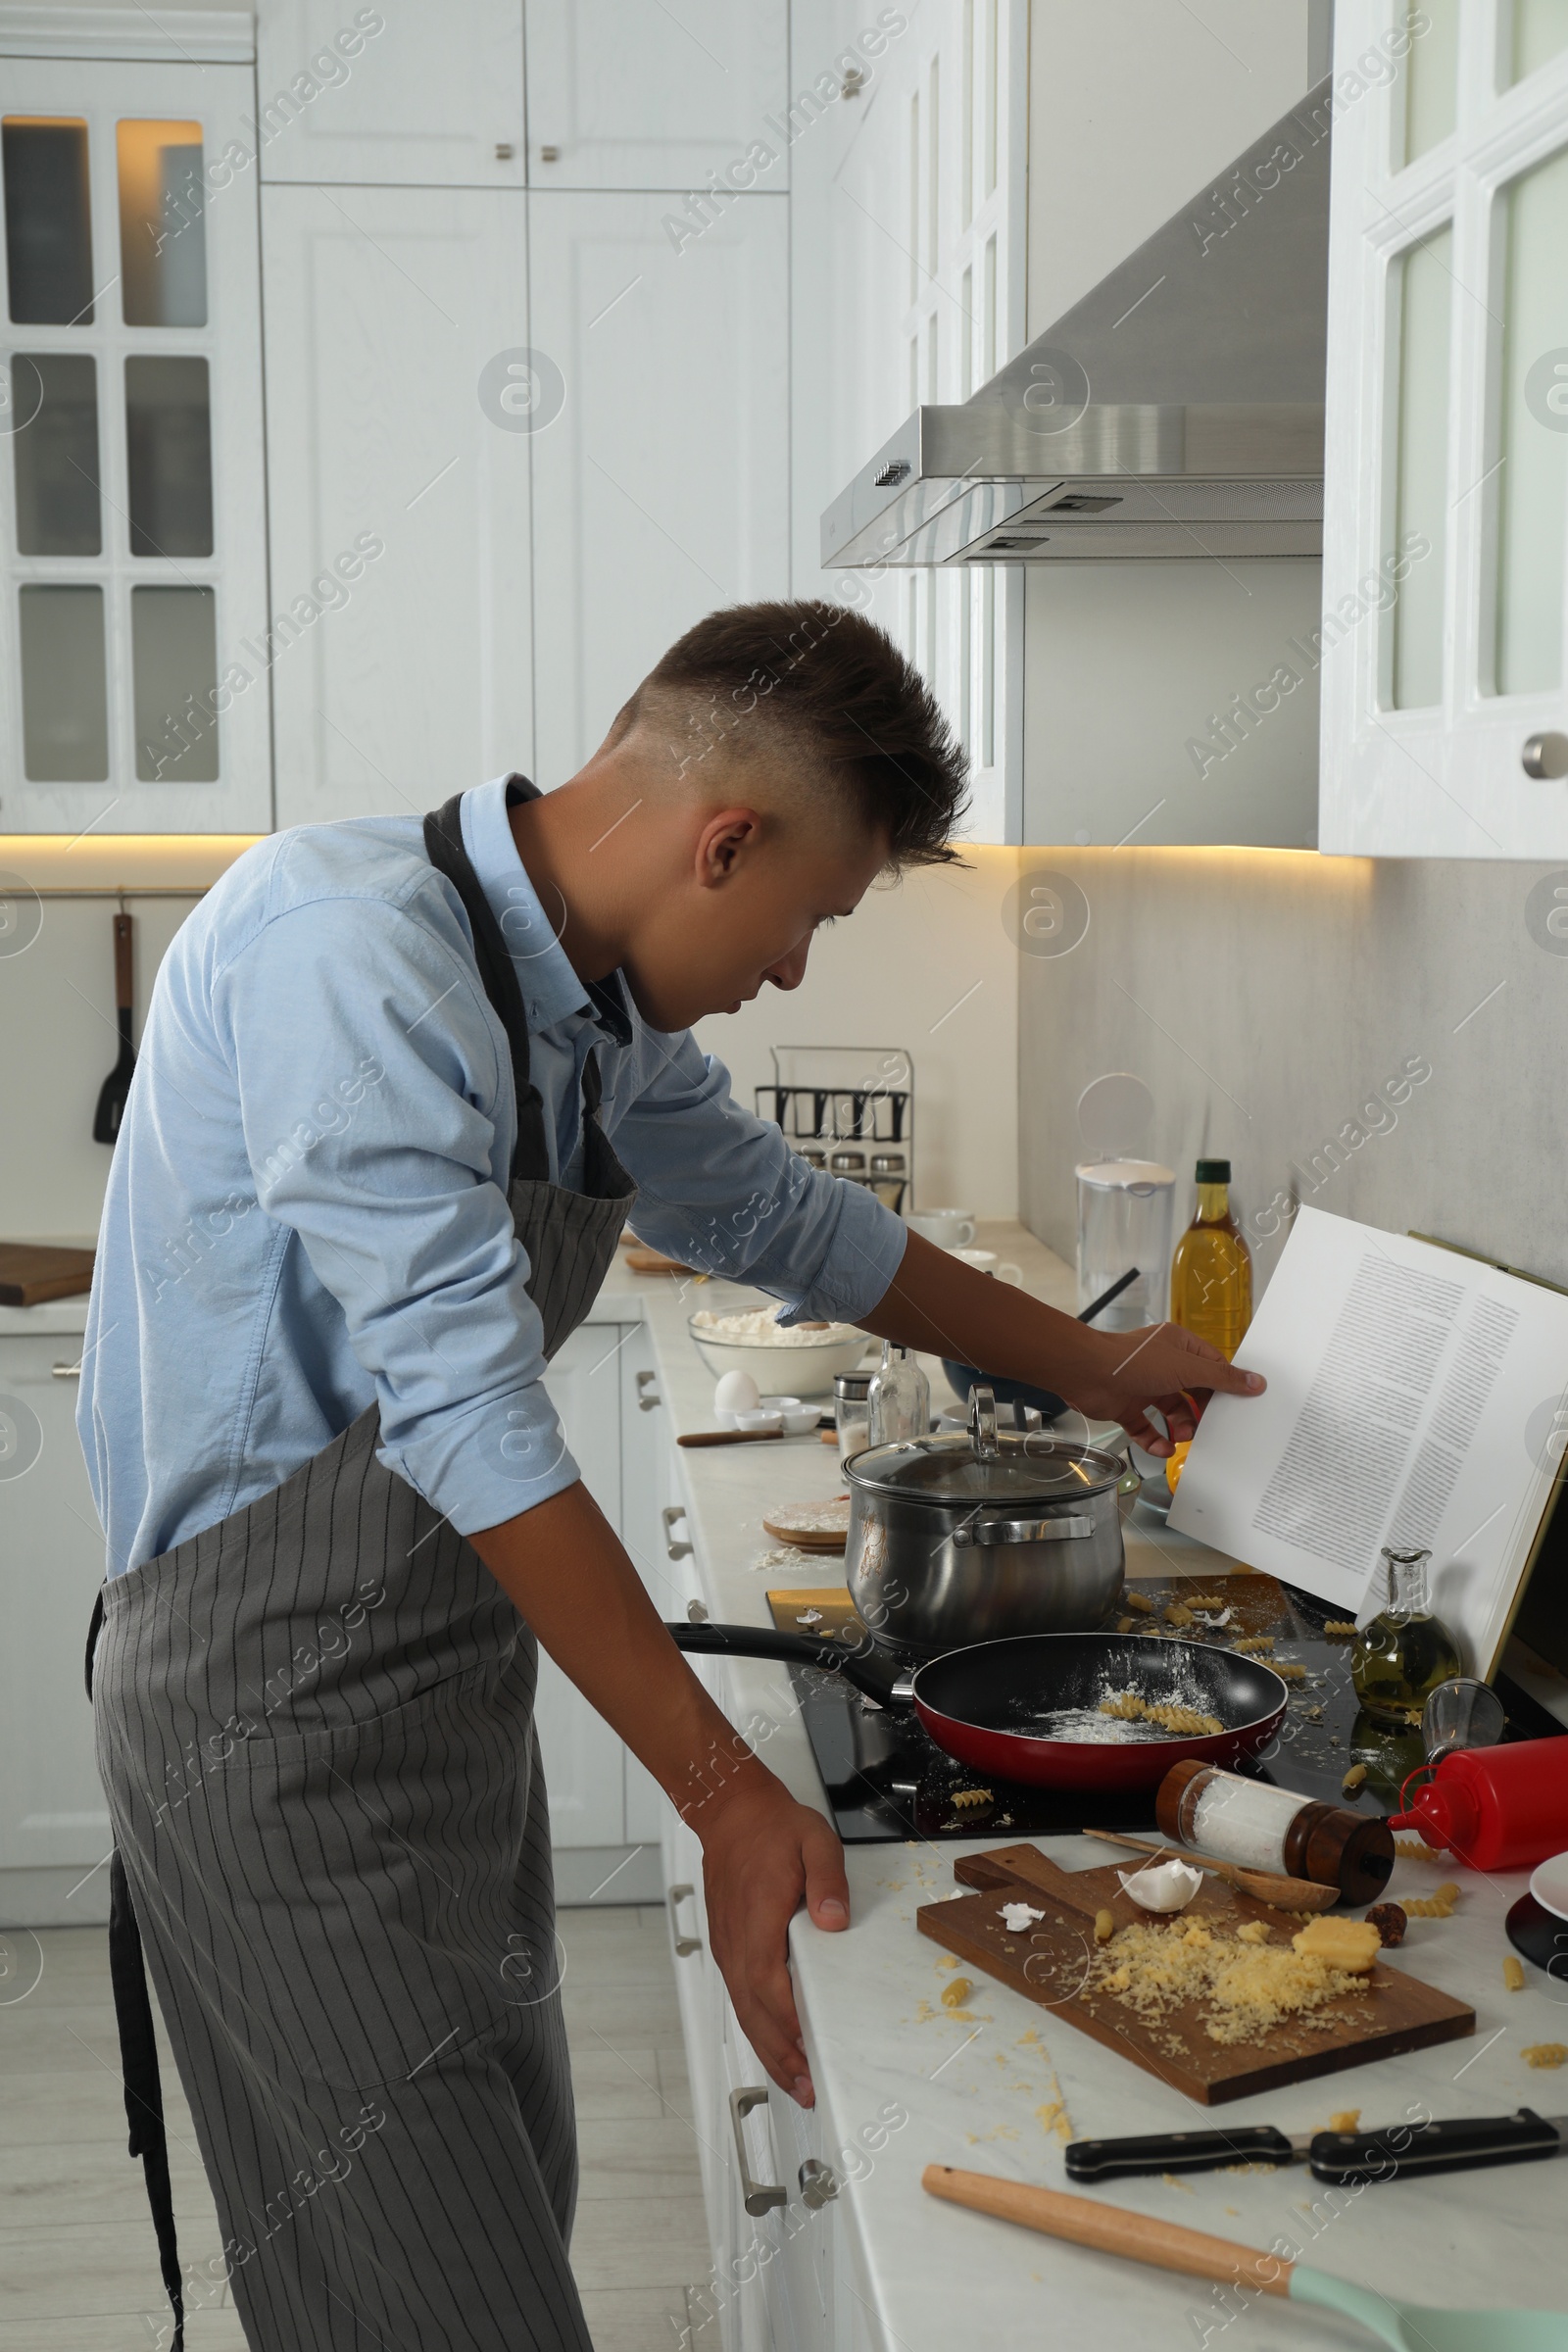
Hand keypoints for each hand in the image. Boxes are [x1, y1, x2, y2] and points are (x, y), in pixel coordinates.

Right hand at [695, 1763, 849, 2104]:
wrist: (730, 1813)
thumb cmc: (773, 1828)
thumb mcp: (814, 1841)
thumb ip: (827, 1881)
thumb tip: (833, 1920)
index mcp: (760, 1921)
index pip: (772, 1986)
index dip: (791, 2026)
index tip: (812, 2054)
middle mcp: (739, 1942)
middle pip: (755, 2013)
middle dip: (781, 2056)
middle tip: (808, 2089)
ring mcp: (730, 1947)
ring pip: (744, 2011)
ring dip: (768, 2050)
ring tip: (795, 2081)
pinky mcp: (728, 1946)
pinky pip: (740, 1997)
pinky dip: (756, 2028)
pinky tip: (773, 2042)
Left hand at [1071, 1321, 1264, 1453]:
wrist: (1087, 1373)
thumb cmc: (1135, 1362)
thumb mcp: (1186, 1368)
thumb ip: (1221, 1377)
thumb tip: (1257, 1382)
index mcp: (1178, 1345)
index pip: (1211, 1365)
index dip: (1225, 1385)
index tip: (1239, 1406)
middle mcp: (1163, 1364)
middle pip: (1194, 1392)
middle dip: (1201, 1411)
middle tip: (1210, 1427)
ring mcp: (1144, 1387)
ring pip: (1172, 1412)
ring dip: (1181, 1427)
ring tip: (1183, 1436)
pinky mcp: (1127, 1407)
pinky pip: (1147, 1428)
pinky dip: (1155, 1441)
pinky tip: (1162, 1449)